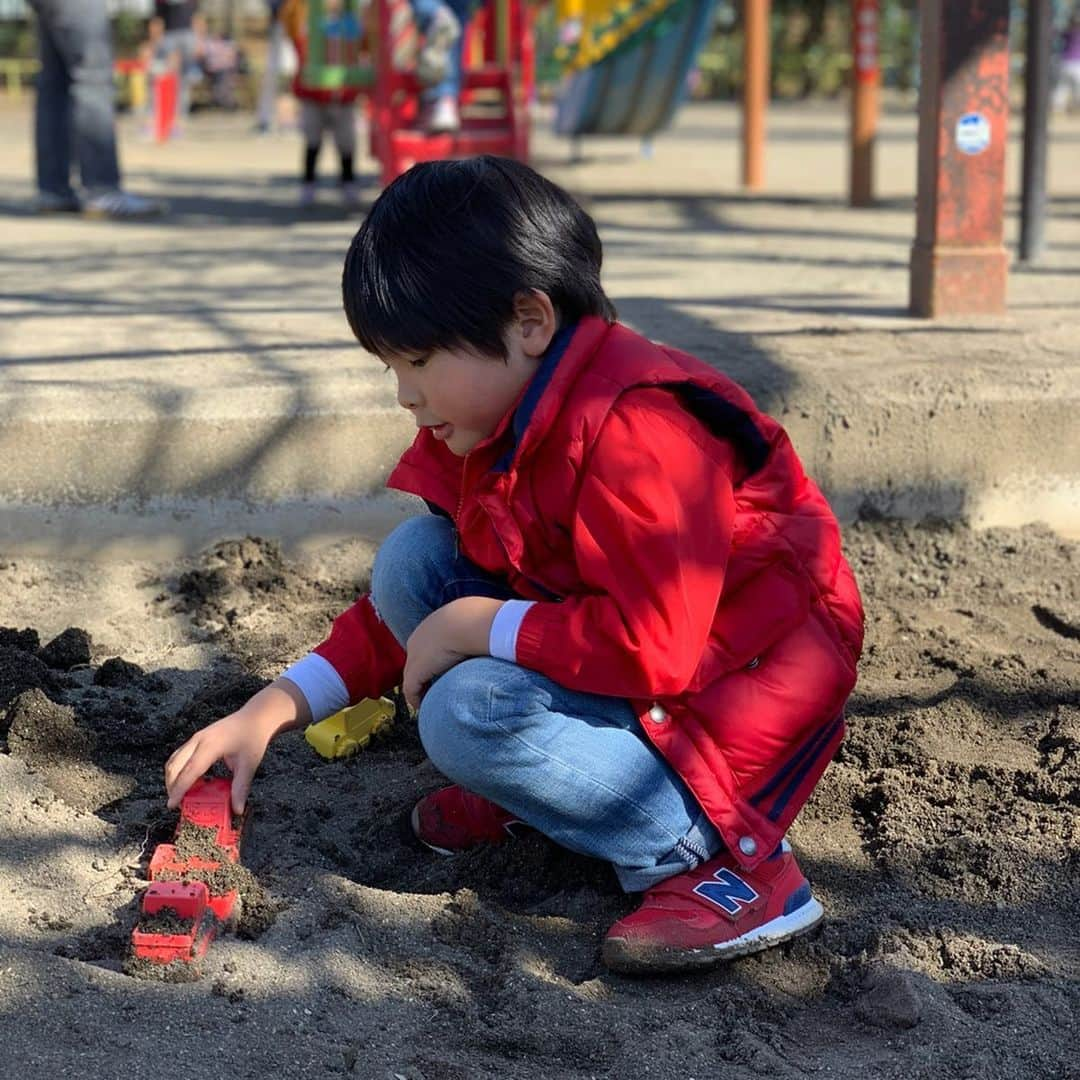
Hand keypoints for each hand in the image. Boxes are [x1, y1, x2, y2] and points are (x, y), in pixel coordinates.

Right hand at [164, 679, 309, 814]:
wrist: (256, 717)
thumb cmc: (253, 738)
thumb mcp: (249, 764)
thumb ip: (241, 787)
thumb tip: (237, 810)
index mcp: (210, 746)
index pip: (189, 771)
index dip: (179, 789)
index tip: (172, 805)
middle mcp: (199, 740)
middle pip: (175, 765)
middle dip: (171, 785)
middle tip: (177, 803)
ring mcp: (196, 737)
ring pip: (174, 759)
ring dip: (173, 777)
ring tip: (180, 794)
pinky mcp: (198, 737)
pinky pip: (180, 754)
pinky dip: (179, 769)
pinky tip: (189, 780)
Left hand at [403, 597, 503, 709]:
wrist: (472, 623)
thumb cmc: (482, 620)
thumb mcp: (478, 621)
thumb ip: (477, 630)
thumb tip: (493, 637)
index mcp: (432, 625)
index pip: (427, 645)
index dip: (434, 660)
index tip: (444, 672)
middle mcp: (419, 638)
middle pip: (416, 661)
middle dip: (424, 674)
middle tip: (434, 689)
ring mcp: (415, 655)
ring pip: (412, 676)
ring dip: (420, 689)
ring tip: (430, 701)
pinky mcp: (415, 671)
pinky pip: (411, 690)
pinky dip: (416, 699)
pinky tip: (424, 707)